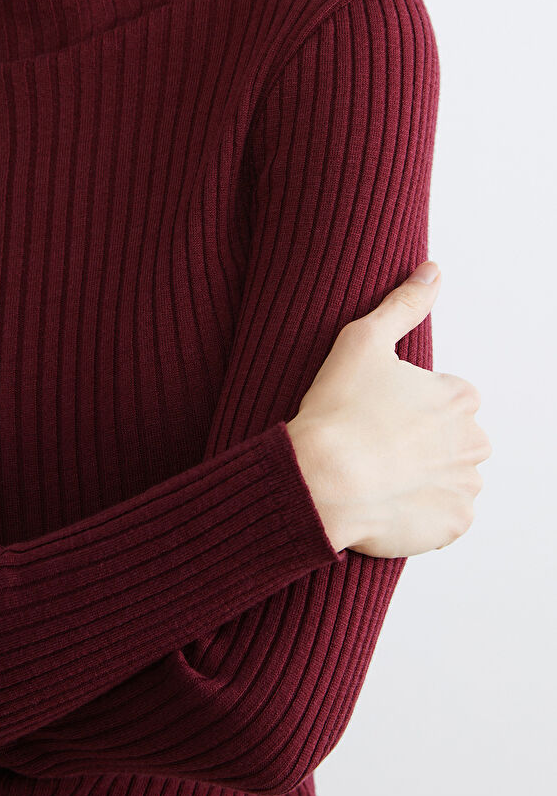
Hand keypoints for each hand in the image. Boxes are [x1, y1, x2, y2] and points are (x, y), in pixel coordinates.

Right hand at [286, 263, 491, 557]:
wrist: (321, 480)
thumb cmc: (338, 409)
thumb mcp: (362, 339)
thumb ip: (404, 303)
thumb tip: (433, 270)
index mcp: (460, 398)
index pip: (447, 398)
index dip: (408, 403)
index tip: (375, 410)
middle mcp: (474, 442)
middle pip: (453, 438)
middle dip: (423, 440)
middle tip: (373, 441)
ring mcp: (465, 488)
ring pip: (450, 477)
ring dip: (424, 476)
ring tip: (376, 472)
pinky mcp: (452, 526)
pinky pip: (444, 517)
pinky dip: (422, 511)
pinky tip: (387, 498)